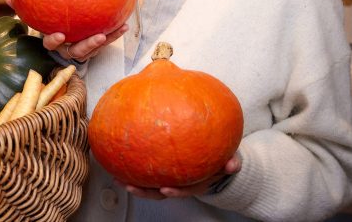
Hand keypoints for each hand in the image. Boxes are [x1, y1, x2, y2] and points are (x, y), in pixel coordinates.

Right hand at [4, 0, 125, 61]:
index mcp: (53, 42)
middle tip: (98, 37)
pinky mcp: (95, 47)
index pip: (50, 44)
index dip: (54, 41)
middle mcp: (68, 48)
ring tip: (117, 29)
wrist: (62, 35)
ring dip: (107, 40)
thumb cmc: (46, 22)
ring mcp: (82, 49)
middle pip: (77, 51)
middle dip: (88, 45)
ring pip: (94, 49)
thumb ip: (22, 6)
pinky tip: (124, 23)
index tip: (60, 34)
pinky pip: (106, 40)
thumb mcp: (34, 16)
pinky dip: (115, 33)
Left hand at [123, 153, 241, 199]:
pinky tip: (120, 159)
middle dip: (145, 192)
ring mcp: (171, 178)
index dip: (175, 192)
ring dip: (134, 184)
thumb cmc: (221, 160)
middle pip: (160, 192)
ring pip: (150, 185)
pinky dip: (134, 168)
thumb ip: (233, 162)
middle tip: (130, 187)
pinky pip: (148, 170)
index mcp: (196, 183)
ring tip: (118, 178)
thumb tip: (233, 165)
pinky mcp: (162, 170)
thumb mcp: (231, 160)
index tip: (165, 189)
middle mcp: (181, 184)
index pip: (184, 190)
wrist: (218, 160)